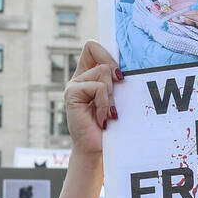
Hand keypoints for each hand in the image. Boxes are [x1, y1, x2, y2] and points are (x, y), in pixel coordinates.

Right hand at [64, 40, 121, 154]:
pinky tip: (101, 119)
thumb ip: (117, 81)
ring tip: (107, 114)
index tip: (119, 74)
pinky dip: (105, 104)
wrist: (98, 150)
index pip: (92, 47)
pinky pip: (98, 87)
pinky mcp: (72, 94)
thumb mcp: (117, 99)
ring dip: (111, 95)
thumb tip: (126, 69)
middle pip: (99, 54)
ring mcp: (74, 85)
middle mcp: (80, 78)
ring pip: (103, 72)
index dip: (106, 53)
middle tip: (116, 95)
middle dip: (114, 75)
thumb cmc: (112, 127)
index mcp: (89, 75)